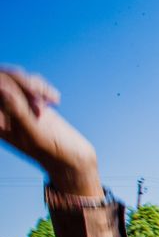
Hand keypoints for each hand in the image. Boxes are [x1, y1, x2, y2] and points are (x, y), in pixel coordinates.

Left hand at [0, 67, 100, 195]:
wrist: (74, 158)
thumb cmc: (54, 153)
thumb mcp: (35, 134)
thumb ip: (17, 112)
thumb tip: (2, 89)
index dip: (5, 84)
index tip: (30, 95)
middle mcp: (3, 113)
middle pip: (3, 81)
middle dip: (21, 82)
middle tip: (39, 97)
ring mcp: (17, 107)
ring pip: (16, 78)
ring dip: (33, 85)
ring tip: (49, 101)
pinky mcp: (31, 102)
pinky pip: (30, 82)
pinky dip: (43, 87)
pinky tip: (54, 100)